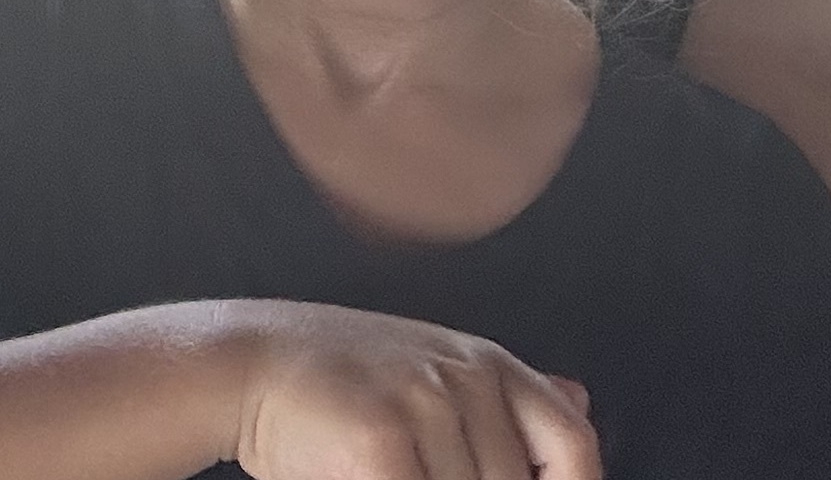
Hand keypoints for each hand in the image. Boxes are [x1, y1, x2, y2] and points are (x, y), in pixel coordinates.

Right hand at [219, 303, 599, 479]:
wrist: (249, 362)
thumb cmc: (341, 379)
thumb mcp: (435, 366)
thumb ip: (503, 396)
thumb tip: (581, 399)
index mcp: (488, 364)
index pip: (571, 441)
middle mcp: (465, 378)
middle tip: (425, 475)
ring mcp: (425, 405)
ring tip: (395, 470)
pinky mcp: (381, 441)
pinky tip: (370, 479)